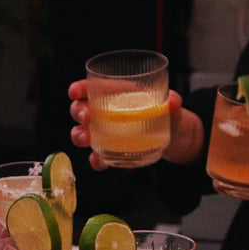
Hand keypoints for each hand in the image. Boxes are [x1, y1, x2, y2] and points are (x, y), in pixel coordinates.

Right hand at [68, 80, 202, 167]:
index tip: (75, 92)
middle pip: (81, 109)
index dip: (79, 88)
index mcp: (115, 94)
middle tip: (86, 117)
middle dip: (78, 112)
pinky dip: (96, 160)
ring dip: (79, 136)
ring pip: (82, 133)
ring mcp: (105, 133)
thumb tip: (173, 102)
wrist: (173, 136)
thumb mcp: (171, 105)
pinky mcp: (111, 151)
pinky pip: (97, 156)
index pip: (90, 87)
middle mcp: (104, 113)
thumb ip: (172, 101)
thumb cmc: (166, 113)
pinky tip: (100, 162)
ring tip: (87, 140)